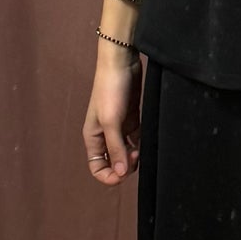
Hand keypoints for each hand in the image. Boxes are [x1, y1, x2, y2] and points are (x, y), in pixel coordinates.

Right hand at [84, 48, 140, 183]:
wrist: (121, 63)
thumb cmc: (110, 90)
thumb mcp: (111, 122)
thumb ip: (116, 148)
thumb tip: (121, 174)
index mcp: (93, 138)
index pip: (97, 167)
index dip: (109, 176)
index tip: (124, 174)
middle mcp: (104, 135)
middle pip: (113, 162)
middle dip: (125, 165)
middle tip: (136, 155)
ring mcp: (118, 127)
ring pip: (126, 152)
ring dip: (134, 156)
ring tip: (142, 149)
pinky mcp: (131, 119)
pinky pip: (136, 140)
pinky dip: (141, 144)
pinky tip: (147, 141)